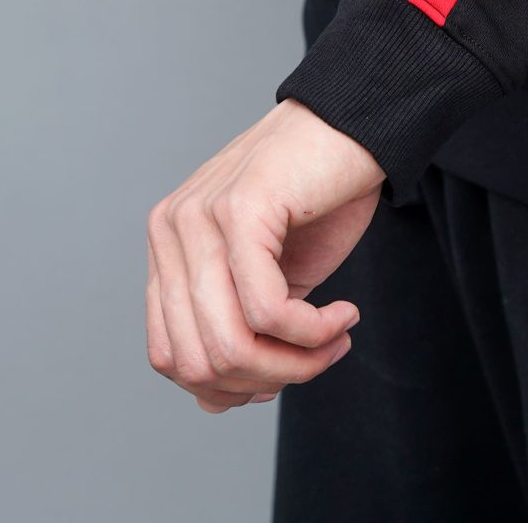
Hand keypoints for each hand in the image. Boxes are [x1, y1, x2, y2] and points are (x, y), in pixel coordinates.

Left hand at [145, 99, 382, 415]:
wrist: (359, 125)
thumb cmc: (318, 200)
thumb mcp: (270, 281)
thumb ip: (237, 331)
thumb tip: (215, 403)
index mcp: (168, 247)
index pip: (171, 357)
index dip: (230, 385)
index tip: (286, 370)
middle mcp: (170, 230)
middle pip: (198, 361)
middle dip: (268, 380)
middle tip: (321, 358)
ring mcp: (199, 216)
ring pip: (229, 343)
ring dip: (295, 363)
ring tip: (335, 341)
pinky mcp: (240, 209)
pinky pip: (267, 310)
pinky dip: (313, 332)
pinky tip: (344, 313)